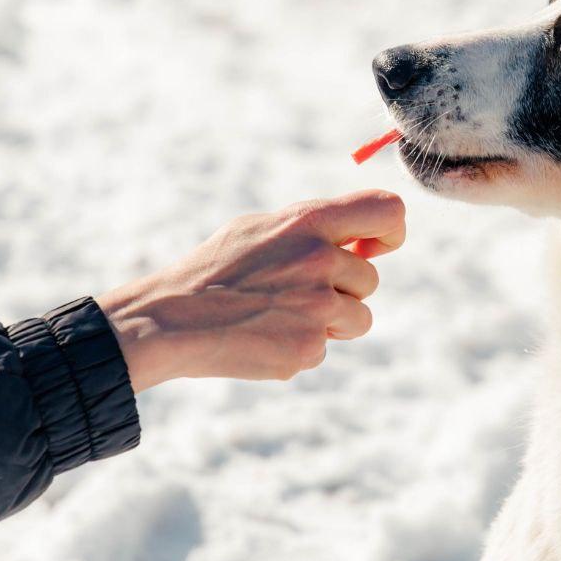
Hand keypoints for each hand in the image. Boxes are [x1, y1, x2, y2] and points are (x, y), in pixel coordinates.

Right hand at [96, 190, 405, 391]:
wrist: (170, 320)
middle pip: (370, 279)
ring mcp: (317, 308)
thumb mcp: (258, 228)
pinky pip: (325, 348)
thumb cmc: (215, 270)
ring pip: (359, 318)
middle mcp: (319, 261)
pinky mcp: (307, 349)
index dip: (391, 231)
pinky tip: (265, 337)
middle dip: (344, 289)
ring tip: (280, 315)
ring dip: (331, 322)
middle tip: (295, 292)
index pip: (387, 211)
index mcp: (309, 222)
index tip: (374, 247)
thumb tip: (362, 241)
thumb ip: (312, 228)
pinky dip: (300, 347)